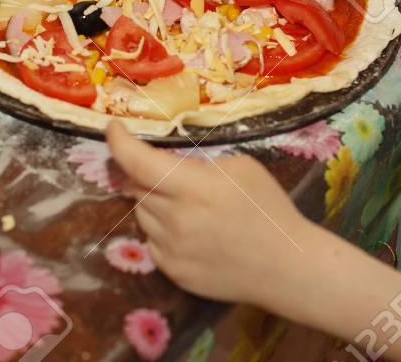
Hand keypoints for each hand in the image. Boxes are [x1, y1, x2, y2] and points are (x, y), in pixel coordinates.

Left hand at [106, 122, 312, 305]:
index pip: (136, 162)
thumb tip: (167, 166)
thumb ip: (197, 164)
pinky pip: (152, 240)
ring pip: (141, 213)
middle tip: (171, 171)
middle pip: (137, 186)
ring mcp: (171, 250)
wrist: (287, 266)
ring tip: (188, 204)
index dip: (118, 141)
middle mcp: (175, 220)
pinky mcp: (172, 272)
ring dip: (154, 200)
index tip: (114, 128)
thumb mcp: (239, 167)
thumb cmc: (269, 209)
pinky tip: (191, 230)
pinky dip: (161, 228)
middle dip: (146, 172)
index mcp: (193, 188)